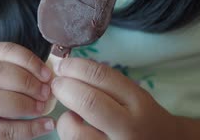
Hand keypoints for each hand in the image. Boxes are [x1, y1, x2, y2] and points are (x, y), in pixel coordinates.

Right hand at [0, 42, 54, 139]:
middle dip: (26, 81)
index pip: (2, 50)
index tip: (47, 73)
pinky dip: (31, 128)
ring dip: (25, 103)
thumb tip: (50, 76)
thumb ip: (17, 71)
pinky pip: (5, 131)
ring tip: (42, 107)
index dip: (28, 60)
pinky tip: (46, 124)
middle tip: (46, 91)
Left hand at [51, 57, 182, 139]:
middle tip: (56, 83)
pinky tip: (79, 131)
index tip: (63, 65)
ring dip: (65, 119)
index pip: (102, 77)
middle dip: (65, 87)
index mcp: (138, 102)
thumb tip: (68, 70)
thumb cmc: (142, 118)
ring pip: (75, 133)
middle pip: (88, 101)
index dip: (76, 67)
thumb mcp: (134, 96)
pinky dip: (70, 135)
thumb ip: (106, 84)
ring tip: (71, 115)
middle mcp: (128, 127)